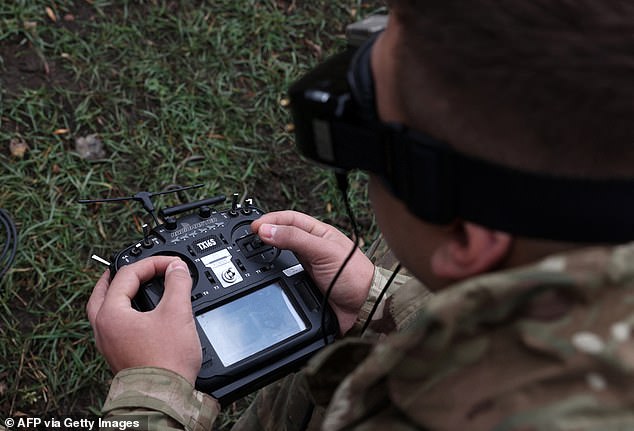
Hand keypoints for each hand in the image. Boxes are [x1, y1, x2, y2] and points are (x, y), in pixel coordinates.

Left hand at [86, 256, 201, 383]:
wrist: (163, 396)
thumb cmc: (165, 361)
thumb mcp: (177, 313)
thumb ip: (177, 283)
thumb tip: (177, 268)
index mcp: (111, 314)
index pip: (127, 274)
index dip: (152, 263)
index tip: (171, 263)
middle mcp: (103, 328)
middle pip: (103, 292)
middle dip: (118, 275)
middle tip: (130, 266)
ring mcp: (107, 344)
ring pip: (104, 310)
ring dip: (117, 294)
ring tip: (130, 288)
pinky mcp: (117, 355)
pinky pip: (112, 326)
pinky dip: (122, 313)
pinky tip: (136, 316)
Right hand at [251, 211, 374, 333]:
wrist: (363, 307)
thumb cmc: (354, 275)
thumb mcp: (323, 251)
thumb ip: (296, 239)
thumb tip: (267, 230)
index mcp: (317, 233)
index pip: (289, 219)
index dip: (270, 220)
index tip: (253, 227)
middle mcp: (310, 249)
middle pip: (281, 237)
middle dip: (264, 236)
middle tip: (246, 240)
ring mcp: (305, 267)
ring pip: (279, 258)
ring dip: (265, 258)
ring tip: (250, 257)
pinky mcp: (302, 286)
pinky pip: (282, 279)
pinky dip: (271, 278)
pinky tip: (263, 279)